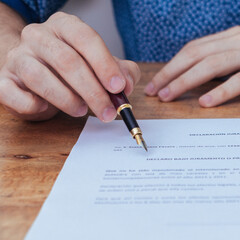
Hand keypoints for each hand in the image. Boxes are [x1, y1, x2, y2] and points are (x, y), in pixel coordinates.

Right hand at [0, 12, 139, 120]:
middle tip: (108, 112)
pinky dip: (32, 105)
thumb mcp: (101, 65)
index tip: (118, 87)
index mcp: (65, 26)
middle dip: (92, 91)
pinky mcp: (4, 80)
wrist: (32, 72)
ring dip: (66, 99)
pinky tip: (47, 109)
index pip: (86, 38)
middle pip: (66, 60)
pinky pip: (13, 94)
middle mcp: (38, 36)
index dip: (104, 64)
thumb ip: (121, 72)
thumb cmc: (72, 69)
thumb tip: (127, 86)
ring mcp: (18, 57)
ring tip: (81, 111)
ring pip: (39, 76)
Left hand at [144, 26, 239, 106]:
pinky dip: (221, 91)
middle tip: (155, 91)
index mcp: (232, 36)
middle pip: (196, 55)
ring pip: (212, 65)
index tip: (157, 81)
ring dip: (187, 81)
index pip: (194, 48)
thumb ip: (226, 58)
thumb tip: (199, 76)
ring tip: (170, 96)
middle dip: (171, 73)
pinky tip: (207, 103)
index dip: (173, 65)